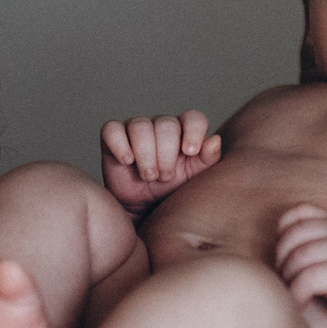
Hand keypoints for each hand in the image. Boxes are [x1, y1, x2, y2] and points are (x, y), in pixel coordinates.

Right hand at [98, 112, 222, 214]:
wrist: (145, 209)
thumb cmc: (173, 190)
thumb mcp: (195, 178)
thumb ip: (208, 159)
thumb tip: (214, 141)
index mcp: (185, 131)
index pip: (193, 118)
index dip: (193, 131)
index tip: (189, 152)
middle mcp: (161, 125)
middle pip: (166, 125)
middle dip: (166, 154)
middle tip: (165, 177)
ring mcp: (136, 128)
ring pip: (140, 127)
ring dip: (146, 154)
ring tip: (149, 176)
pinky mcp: (113, 137)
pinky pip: (112, 130)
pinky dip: (120, 145)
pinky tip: (127, 162)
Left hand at [274, 204, 326, 327]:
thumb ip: (314, 241)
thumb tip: (273, 254)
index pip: (297, 214)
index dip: (282, 235)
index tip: (285, 260)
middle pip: (292, 238)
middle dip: (281, 263)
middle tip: (284, 283)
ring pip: (297, 258)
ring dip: (288, 281)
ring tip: (292, 295)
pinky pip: (307, 279)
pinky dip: (296, 295)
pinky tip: (300, 305)